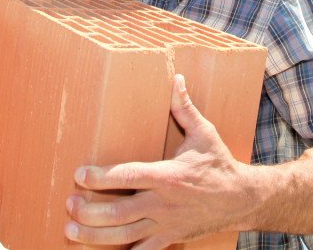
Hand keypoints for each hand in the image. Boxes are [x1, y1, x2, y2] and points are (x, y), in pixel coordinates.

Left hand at [64, 74, 255, 248]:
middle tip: (70, 203)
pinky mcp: (169, 238)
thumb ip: (184, 108)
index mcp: (168, 175)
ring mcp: (165, 224)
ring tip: (71, 229)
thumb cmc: (219, 164)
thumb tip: (175, 78)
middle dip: (89, 211)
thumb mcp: (204, 133)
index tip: (80, 175)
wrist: (242, 200)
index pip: (128, 176)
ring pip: (123, 236)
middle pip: (118, 212)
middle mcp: (164, 203)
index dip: (101, 178)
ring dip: (94, 235)